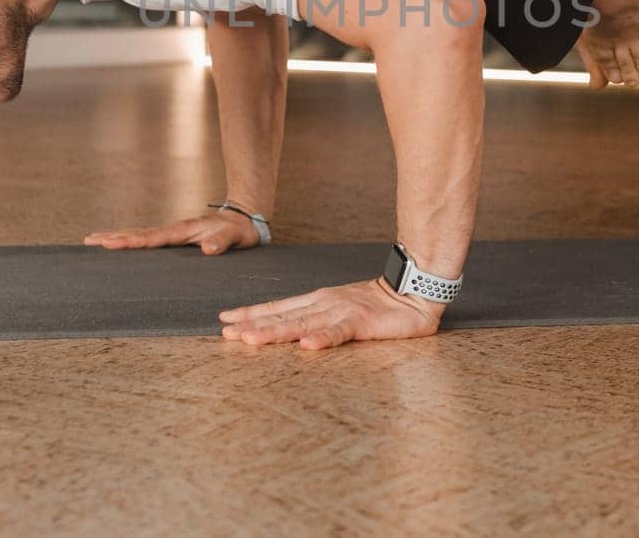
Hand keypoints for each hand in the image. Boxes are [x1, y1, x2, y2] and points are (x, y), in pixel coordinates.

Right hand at [85, 209, 259, 254]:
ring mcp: (174, 233)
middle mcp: (174, 230)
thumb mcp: (235, 237)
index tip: (110, 243)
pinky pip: (149, 240)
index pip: (152, 238)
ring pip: (141, 236)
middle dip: (114, 237)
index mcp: (183, 230)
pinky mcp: (176, 239)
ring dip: (118, 237)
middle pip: (139, 234)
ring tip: (95, 240)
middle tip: (89, 240)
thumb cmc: (239, 230)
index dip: (131, 241)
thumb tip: (207, 249)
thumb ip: (222, 242)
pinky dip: (132, 241)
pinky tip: (121, 245)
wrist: (244, 219)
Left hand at [219, 277, 442, 349]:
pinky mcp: (361, 323)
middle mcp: (324, 304)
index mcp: (319, 301)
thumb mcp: (342, 310)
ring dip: (275, 332)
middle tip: (225, 334)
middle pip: (282, 316)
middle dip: (252, 325)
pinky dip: (323, 339)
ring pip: (302, 324)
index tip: (226, 319)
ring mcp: (341, 312)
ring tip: (251, 339)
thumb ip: (321, 321)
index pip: (279, 307)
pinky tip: (306, 346)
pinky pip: (339, 333)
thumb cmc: (379, 305)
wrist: (413, 291)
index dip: (252, 313)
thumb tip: (295, 334)